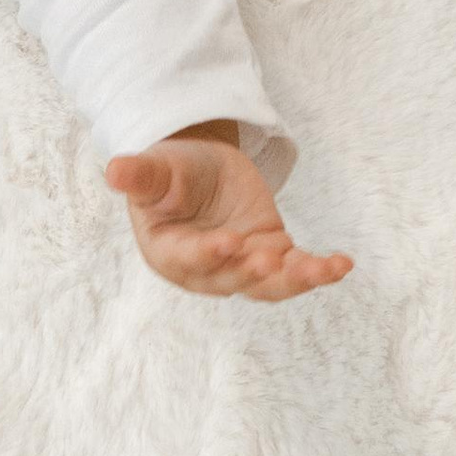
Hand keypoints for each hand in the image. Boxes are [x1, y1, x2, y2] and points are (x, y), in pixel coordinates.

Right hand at [104, 125, 353, 303]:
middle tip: (272, 259)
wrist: (198, 171)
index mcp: (168, 252)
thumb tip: (113, 170)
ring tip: (322, 269)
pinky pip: (295, 272)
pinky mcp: (270, 256)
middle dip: (253, 272)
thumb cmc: (168, 172)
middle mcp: (205, 271)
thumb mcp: (155, 169)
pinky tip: (342, 264)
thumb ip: (139, 174)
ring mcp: (240, 267)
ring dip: (296, 280)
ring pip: (268, 286)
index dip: (209, 254)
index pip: (189, 259)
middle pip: (231, 279)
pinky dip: (319, 271)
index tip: (230, 242)